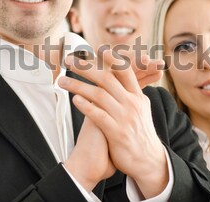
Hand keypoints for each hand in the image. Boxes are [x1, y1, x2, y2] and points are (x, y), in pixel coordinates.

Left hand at [59, 49, 167, 198]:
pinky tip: (74, 100)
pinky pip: (98, 115)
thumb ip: (132, 94)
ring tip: (61, 81)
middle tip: (68, 60)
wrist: (148, 162)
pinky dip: (86, 106)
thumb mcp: (142, 110)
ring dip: (78, 85)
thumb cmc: (140, 134)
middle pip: (107, 78)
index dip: (112, 58)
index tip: (97, 48)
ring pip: (99, 94)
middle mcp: (131, 104)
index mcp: (137, 96)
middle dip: (85, 67)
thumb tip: (125, 79)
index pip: (125, 71)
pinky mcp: (116, 133)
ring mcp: (124, 118)